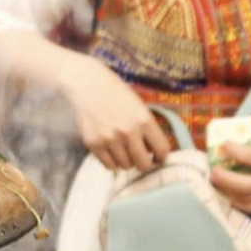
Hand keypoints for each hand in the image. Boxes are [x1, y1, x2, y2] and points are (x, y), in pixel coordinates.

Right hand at [62, 56, 171, 171]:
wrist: (87, 84)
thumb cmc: (116, 92)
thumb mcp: (139, 106)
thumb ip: (148, 128)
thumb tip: (154, 152)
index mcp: (144, 120)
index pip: (162, 150)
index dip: (162, 157)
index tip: (158, 158)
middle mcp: (128, 132)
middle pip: (143, 164)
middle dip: (144, 163)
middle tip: (140, 157)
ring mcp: (109, 140)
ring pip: (125, 166)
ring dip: (127, 161)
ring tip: (123, 149)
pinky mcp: (93, 144)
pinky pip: (108, 165)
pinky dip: (112, 161)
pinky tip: (112, 151)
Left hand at [208, 134, 250, 209]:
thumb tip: (237, 148)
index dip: (235, 150)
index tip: (223, 144)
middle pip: (247, 185)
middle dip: (226, 179)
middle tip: (213, 171)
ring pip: (246, 200)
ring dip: (227, 192)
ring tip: (217, 181)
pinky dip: (236, 200)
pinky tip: (228, 192)